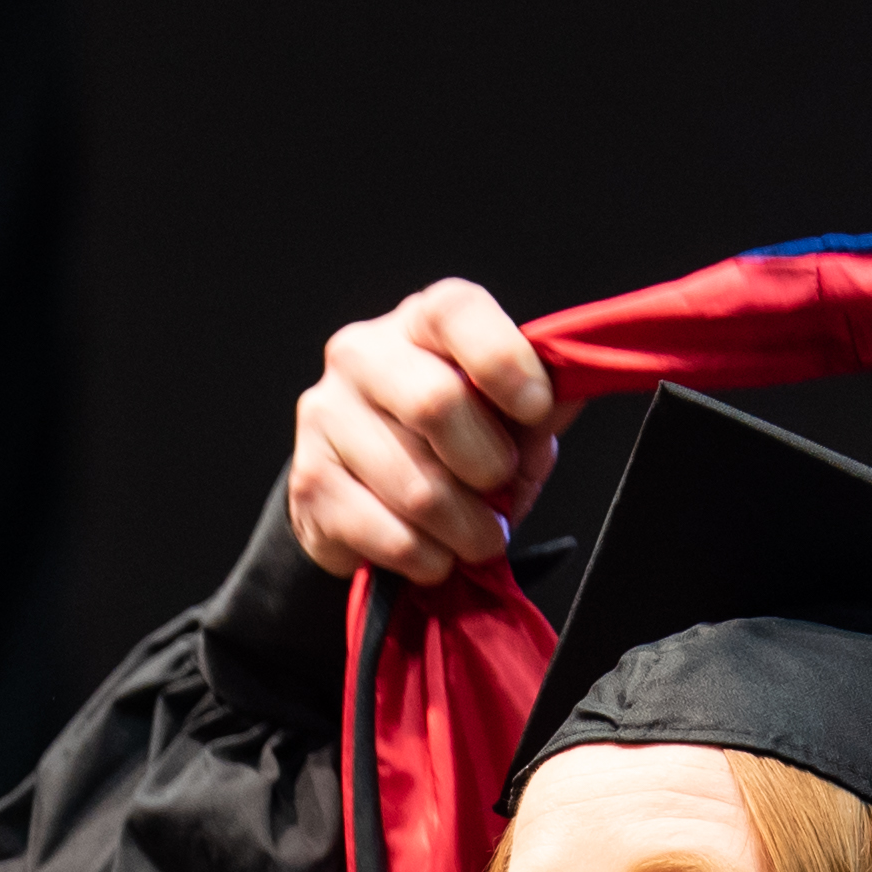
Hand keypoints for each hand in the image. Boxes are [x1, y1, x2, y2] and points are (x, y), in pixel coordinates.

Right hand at [290, 278, 561, 586]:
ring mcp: (325, 416)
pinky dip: (429, 558)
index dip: (504, 361)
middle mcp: (361, 354)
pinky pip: (388, 536)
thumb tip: (562, 397)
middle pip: (435, 404)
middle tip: (503, 493)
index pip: (457, 312)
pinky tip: (436, 554)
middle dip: (489, 466)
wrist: (368, 491)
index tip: (536, 410)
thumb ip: (538, 407)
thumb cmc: (455, 443)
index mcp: (420, 321)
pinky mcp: (308, 483)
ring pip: (416, 488)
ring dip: (467, 529)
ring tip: (478, 537)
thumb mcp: (508, 418)